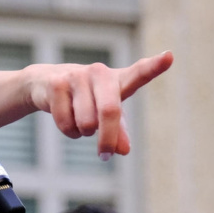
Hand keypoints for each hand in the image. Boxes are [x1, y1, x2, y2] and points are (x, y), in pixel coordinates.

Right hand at [25, 51, 173, 157]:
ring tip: (81, 124)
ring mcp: (76, 76)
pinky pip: (66, 123)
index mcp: (117, 79)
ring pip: (86, 122)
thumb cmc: (84, 99)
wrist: (44, 83)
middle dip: (107, 139)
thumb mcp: (105, 113)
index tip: (169, 57)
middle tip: (105, 154)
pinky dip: (69, 131)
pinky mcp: (56, 84)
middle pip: (110, 112)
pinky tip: (67, 121)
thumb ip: (118, 131)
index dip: (155, 66)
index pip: (139, 72)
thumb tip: (122, 150)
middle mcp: (99, 73)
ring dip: (84, 132)